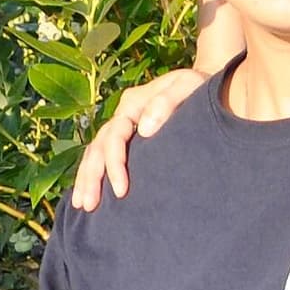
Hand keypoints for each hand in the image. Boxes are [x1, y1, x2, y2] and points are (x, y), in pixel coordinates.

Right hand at [68, 67, 208, 209]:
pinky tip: (88, 195)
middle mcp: (122, 117)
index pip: (114, 136)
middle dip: (91, 177)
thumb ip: (167, 101)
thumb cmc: (199, 88)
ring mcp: (123, 129)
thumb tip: (144, 130)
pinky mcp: (129, 142)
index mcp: (132, 104)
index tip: (122, 190)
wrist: (206, 89)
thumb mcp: (187, 85)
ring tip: (83, 205)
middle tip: (90, 205)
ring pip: (95, 154)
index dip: (114, 163)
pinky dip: (93, 176)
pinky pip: (104, 159)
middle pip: (98, 147)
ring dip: (86, 179)